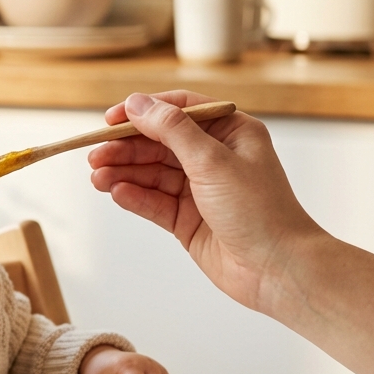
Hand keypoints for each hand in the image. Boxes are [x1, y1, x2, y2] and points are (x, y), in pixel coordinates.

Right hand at [87, 90, 321, 316]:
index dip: (143, 112)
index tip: (111, 119)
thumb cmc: (260, 211)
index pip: (179, 111)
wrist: (278, 270)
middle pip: (158, 144)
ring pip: (151, 174)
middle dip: (126, 148)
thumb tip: (138, 103)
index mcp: (230, 133)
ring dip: (124, 173)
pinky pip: (154, 201)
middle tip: (95, 155)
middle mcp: (214, 158)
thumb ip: (172, 130)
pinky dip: (134, 196)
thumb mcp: (212, 160)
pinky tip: (117, 193)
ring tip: (98, 178)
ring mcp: (199, 189)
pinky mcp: (188, 219)